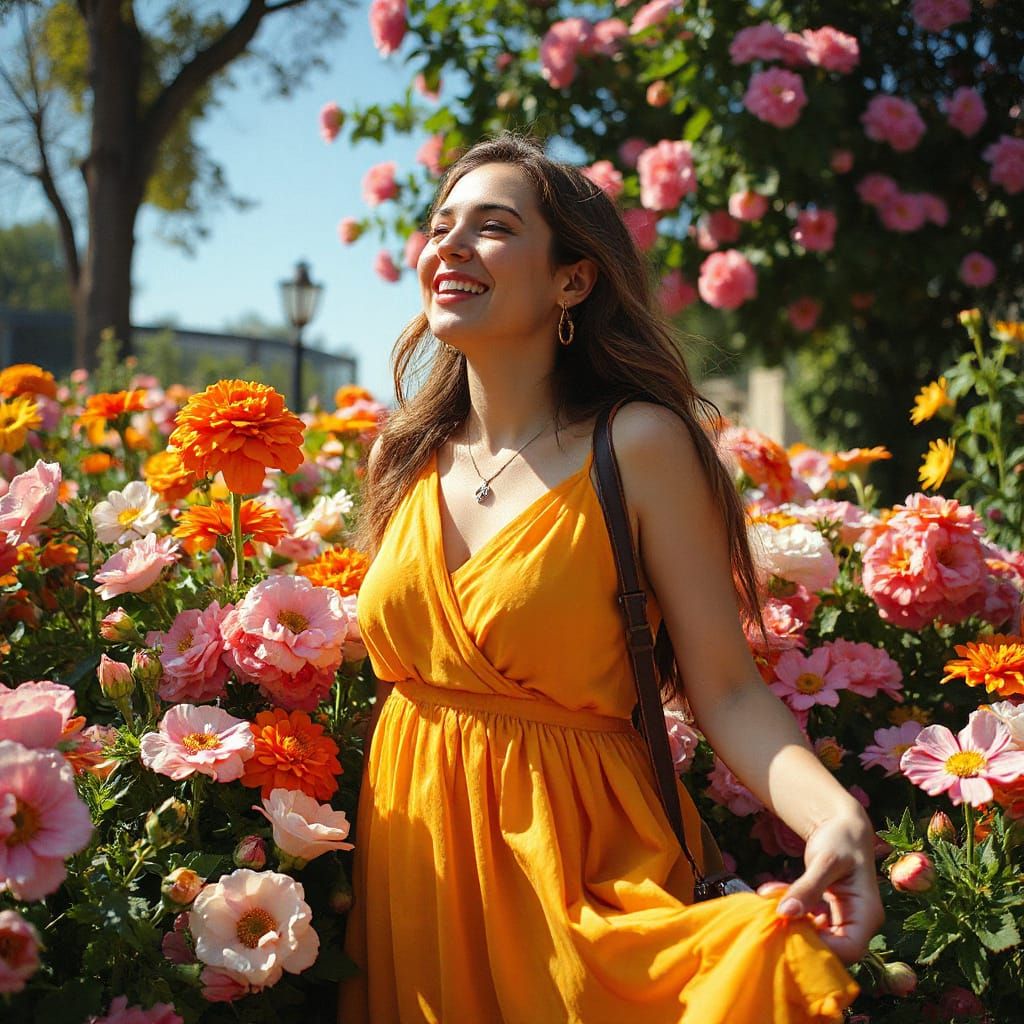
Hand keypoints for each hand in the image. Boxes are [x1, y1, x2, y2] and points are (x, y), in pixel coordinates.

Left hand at [769, 810, 883, 964]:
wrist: (842, 826)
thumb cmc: (841, 839)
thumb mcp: (825, 860)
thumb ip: (807, 887)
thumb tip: (785, 913)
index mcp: (867, 914)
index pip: (850, 950)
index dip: (821, 948)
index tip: (791, 930)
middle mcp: (859, 923)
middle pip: (833, 949)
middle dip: (802, 936)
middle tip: (776, 916)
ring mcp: (845, 920)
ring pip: (819, 938)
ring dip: (794, 924)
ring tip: (773, 902)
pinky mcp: (830, 915)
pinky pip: (811, 924)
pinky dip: (794, 914)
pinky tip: (778, 896)